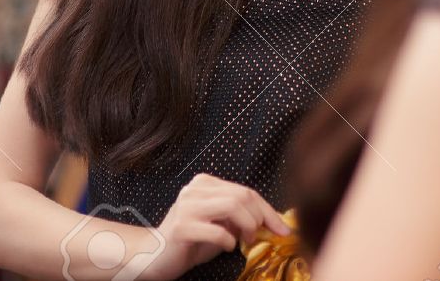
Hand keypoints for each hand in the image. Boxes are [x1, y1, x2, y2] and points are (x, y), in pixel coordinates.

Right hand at [140, 173, 290, 279]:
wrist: (156, 255)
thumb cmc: (191, 241)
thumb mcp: (220, 225)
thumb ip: (240, 217)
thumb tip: (271, 220)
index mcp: (205, 183)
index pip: (246, 191)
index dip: (268, 211)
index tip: (283, 229)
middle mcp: (195, 189)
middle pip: (242, 196)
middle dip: (260, 218)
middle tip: (260, 237)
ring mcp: (187, 206)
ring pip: (232, 206)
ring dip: (247, 227)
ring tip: (244, 241)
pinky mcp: (181, 227)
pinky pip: (218, 231)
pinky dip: (229, 241)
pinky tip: (226, 247)